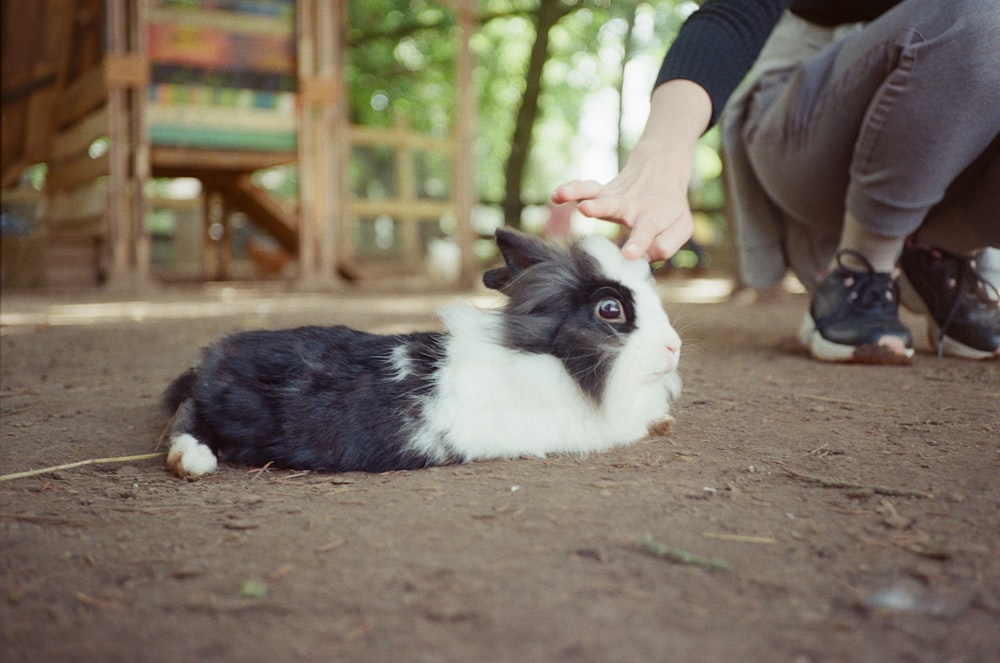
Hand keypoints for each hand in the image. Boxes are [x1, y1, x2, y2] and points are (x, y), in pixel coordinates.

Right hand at [552, 80, 710, 262]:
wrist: (662, 168)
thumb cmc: (671, 206)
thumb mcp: (682, 227)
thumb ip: (667, 245)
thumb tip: (645, 257)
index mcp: (653, 217)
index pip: (645, 231)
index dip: (637, 243)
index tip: (628, 254)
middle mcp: (631, 206)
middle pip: (615, 206)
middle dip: (599, 208)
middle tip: (585, 210)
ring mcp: (615, 196)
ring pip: (595, 192)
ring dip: (577, 192)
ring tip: (561, 194)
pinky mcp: (602, 191)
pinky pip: (585, 187)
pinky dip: (571, 189)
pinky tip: (556, 195)